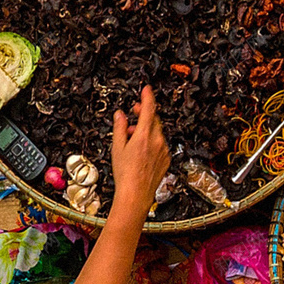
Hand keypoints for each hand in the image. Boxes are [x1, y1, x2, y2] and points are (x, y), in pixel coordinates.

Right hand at [111, 86, 170, 216]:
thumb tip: (120, 115)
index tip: (146, 89)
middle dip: (144, 115)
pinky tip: (141, 151)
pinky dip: (152, 142)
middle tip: (133, 114)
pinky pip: (160, 144)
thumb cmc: (125, 174)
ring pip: (157, 133)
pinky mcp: (166, 159)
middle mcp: (157, 141)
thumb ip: (120, 128)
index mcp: (144, 136)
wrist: (136, 194)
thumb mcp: (117, 148)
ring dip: (146, 130)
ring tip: (132, 138)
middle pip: (154, 120)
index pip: (149, 109)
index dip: (147, 97)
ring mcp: (164, 150)